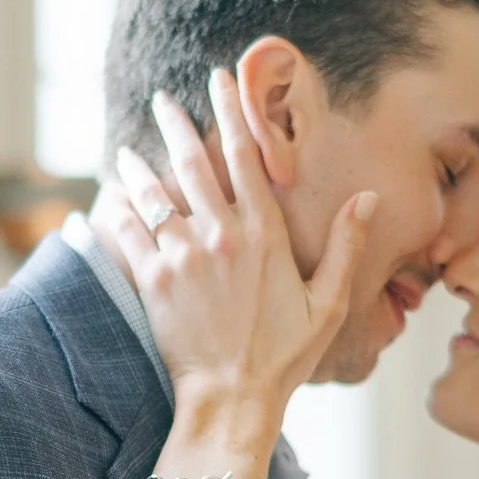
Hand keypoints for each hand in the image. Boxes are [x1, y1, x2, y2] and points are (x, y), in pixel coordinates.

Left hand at [105, 73, 375, 419]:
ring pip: (154, 194)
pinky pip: (129, 233)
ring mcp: (184, 257)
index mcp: (266, 234)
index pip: (246, 155)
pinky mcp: (154, 282)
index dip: (231, 111)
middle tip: (162, 100)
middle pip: (193, 162)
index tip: (219, 80)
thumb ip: (346, 247)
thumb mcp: (328, 304)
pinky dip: (118, 209)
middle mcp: (222, 236)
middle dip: (176, 124)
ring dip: (140, 165)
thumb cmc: (283, 356)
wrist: (233, 398)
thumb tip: (367, 199)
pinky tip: (110, 195)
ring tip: (127, 148)